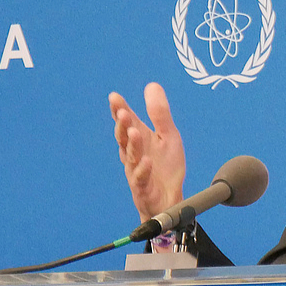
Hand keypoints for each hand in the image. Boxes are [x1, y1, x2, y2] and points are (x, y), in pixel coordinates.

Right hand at [108, 83, 185, 221]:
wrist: (170, 200)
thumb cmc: (166, 167)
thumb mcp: (168, 136)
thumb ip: (160, 113)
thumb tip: (152, 85)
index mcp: (139, 140)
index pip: (127, 123)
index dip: (120, 110)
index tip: (114, 97)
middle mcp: (134, 155)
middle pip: (124, 139)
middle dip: (123, 126)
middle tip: (123, 112)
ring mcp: (137, 172)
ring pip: (132, 157)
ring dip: (133, 145)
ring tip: (135, 132)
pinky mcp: (144, 189)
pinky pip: (142, 180)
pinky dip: (144, 170)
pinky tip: (147, 162)